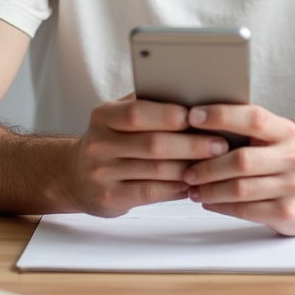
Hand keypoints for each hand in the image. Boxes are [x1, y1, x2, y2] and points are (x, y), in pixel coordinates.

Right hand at [69, 96, 229, 216]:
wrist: (74, 175)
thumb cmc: (112, 139)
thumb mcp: (118, 116)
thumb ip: (148, 105)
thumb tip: (194, 96)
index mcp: (103, 115)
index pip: (137, 112)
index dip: (170, 115)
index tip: (200, 116)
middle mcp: (99, 144)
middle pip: (153, 144)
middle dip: (191, 144)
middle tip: (220, 144)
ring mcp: (102, 173)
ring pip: (156, 171)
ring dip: (190, 167)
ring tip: (215, 163)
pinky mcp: (110, 198)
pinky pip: (152, 193)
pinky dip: (177, 187)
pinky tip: (195, 182)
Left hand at [181, 104, 294, 235]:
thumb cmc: (288, 162)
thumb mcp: (277, 138)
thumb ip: (247, 129)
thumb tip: (199, 120)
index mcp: (287, 132)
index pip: (253, 118)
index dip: (221, 116)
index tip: (192, 116)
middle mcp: (293, 158)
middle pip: (242, 160)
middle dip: (207, 165)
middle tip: (186, 169)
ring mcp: (292, 187)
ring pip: (240, 189)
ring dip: (209, 190)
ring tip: (192, 188)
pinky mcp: (286, 213)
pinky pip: (245, 210)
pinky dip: (221, 206)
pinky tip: (208, 202)